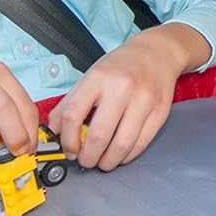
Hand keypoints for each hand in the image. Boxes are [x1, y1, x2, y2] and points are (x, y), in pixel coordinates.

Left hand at [48, 24, 206, 170]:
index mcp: (98, 78)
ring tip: (102, 163)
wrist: (157, 53)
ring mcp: (143, 100)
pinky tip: (120, 155)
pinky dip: (127, 156)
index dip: (67, 139)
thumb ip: (70, 102)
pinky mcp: (160, 112)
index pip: (73, 115)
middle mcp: (121, 88)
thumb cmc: (121, 66)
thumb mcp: (90, 76)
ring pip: (122, 144)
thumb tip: (54, 129)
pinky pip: (141, 143)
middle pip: (99, 135)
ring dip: (108, 161)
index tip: (69, 150)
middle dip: (88, 157)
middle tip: (85, 161)